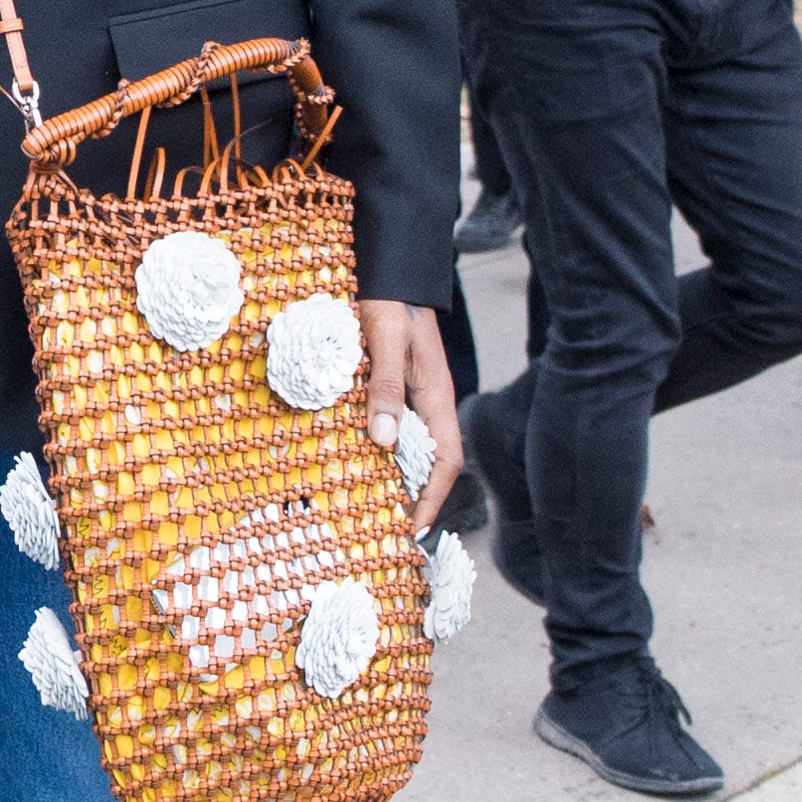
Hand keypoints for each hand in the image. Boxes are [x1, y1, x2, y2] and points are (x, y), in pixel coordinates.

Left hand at [359, 300, 461, 536]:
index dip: (433, 498)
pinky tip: (355, 462)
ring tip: (368, 508)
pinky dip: (378, 451)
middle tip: (384, 530)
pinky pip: (390, 428)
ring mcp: (411, 396)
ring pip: (408, 448)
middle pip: (428, 463)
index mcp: (436, 397)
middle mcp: (427, 403)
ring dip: (393, 478)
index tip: (414, 530)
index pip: (446, 461)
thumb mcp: (386, 341)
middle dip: (413, 499)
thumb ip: (385, 387)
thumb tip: (384, 441)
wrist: (391, 271)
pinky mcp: (393, 387)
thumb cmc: (391, 301)